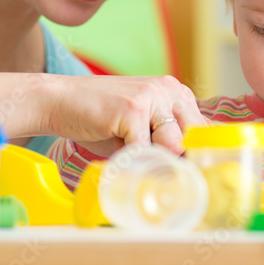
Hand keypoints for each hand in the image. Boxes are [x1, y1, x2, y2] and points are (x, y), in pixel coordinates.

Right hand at [49, 75, 208, 156]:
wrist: (59, 100)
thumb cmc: (101, 119)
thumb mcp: (142, 126)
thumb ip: (168, 140)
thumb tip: (194, 170)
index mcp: (176, 92)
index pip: (204, 130)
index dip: (196, 156)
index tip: (188, 175)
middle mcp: (169, 89)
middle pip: (192, 141)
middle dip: (175, 160)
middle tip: (150, 166)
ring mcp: (152, 96)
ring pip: (172, 147)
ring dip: (150, 158)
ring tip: (127, 149)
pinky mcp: (133, 108)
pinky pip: (144, 151)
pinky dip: (129, 159)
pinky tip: (114, 148)